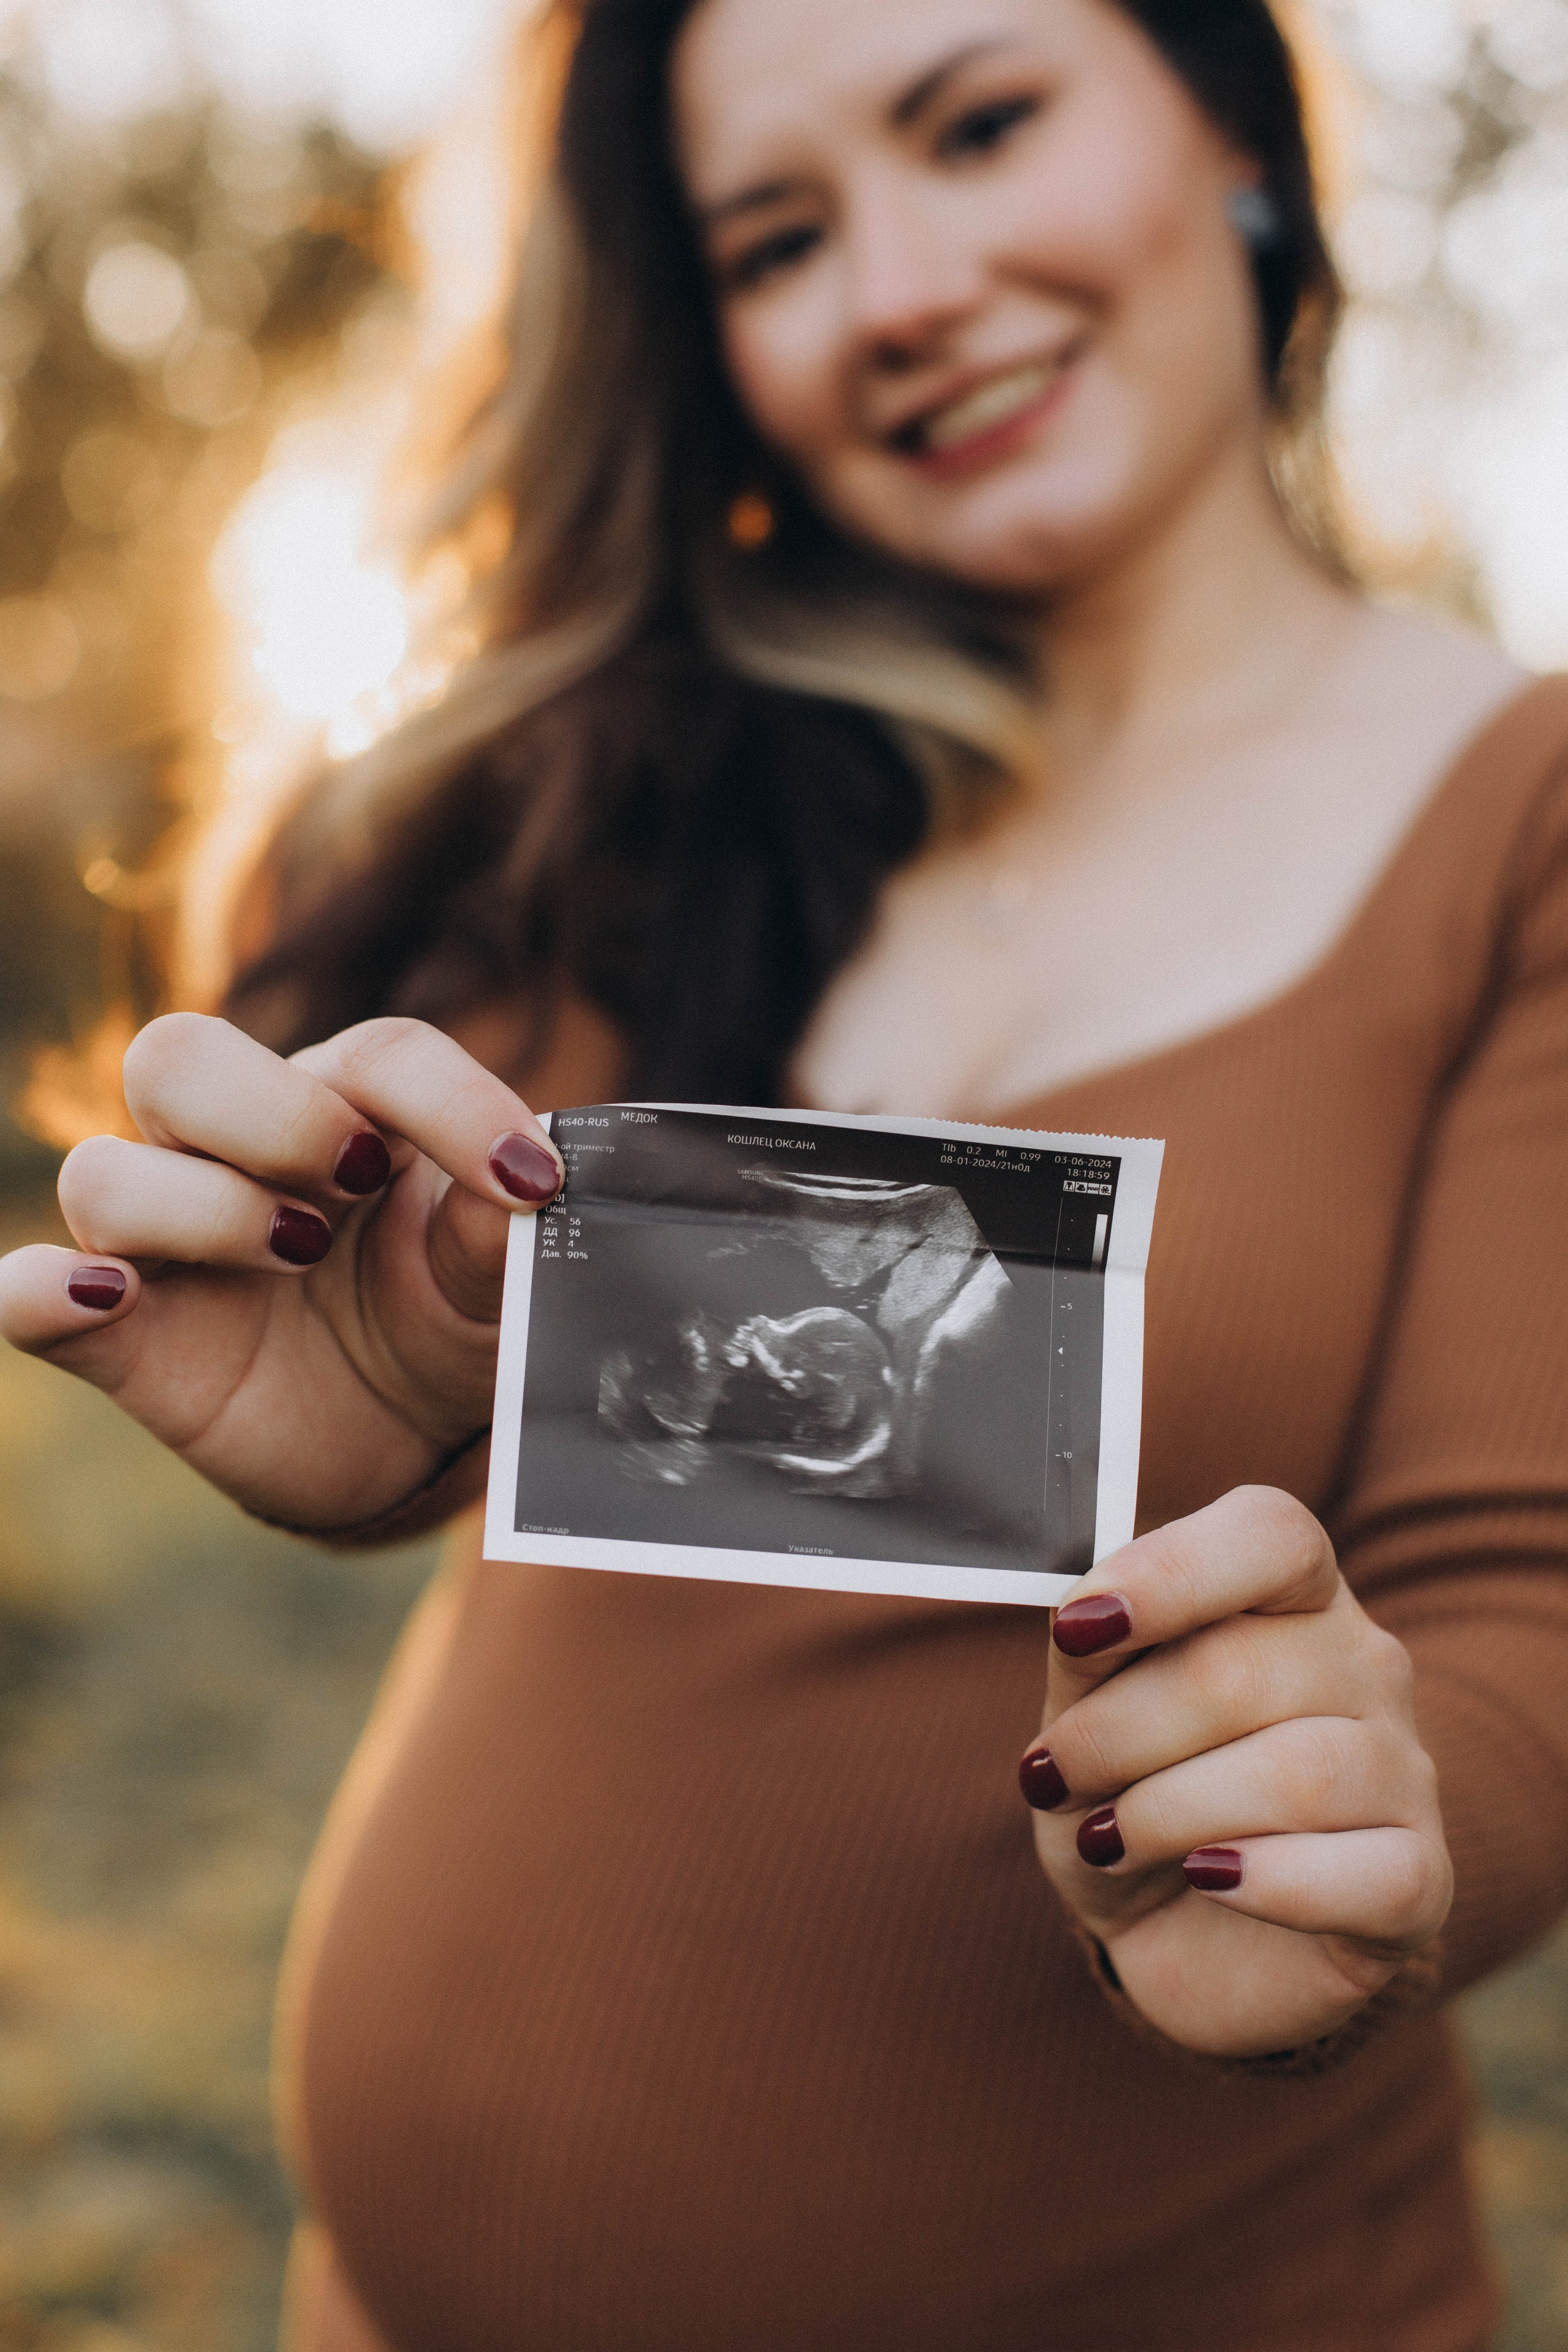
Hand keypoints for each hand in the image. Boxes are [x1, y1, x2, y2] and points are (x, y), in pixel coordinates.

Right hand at [0, 1013, 562, 1529]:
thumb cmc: (446, 1320)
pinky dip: (44, 1290)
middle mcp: (234, 1150)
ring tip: (296, 1254)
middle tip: (363, 1181)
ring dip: (199, 1206)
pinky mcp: (122, 1337)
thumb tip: (522, 1190)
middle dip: (275, 1111)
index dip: (452, 1101)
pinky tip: (109, 1298)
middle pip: (180, 1056)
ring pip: (103, 1173)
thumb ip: (499, 1237)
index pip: (376, 1055)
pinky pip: (26, 1294)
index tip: (530, 1181)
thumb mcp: (497, 1288)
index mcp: (346, 1107)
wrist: (408, 1437)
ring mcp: (166, 1245)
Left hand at [1020, 1488, 1452, 2057]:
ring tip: (1107, 1839)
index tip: (1076, 1630)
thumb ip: (1088, 1652)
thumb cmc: (1130, 1794)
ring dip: (1165, 1814)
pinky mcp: (1420, 1879)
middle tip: (1055, 1775)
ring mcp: (1404, 1769)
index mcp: (1291, 1593)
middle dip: (1117, 1732)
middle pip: (1241, 1669)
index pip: (1271, 1535)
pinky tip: (1207, 1880)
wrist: (1175, 1932)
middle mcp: (1365, 1663)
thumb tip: (1082, 1619)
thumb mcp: (1081, 1713)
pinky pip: (1366, 1877)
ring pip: (1297, 1775)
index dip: (1170, 1573)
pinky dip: (1266, 1883)